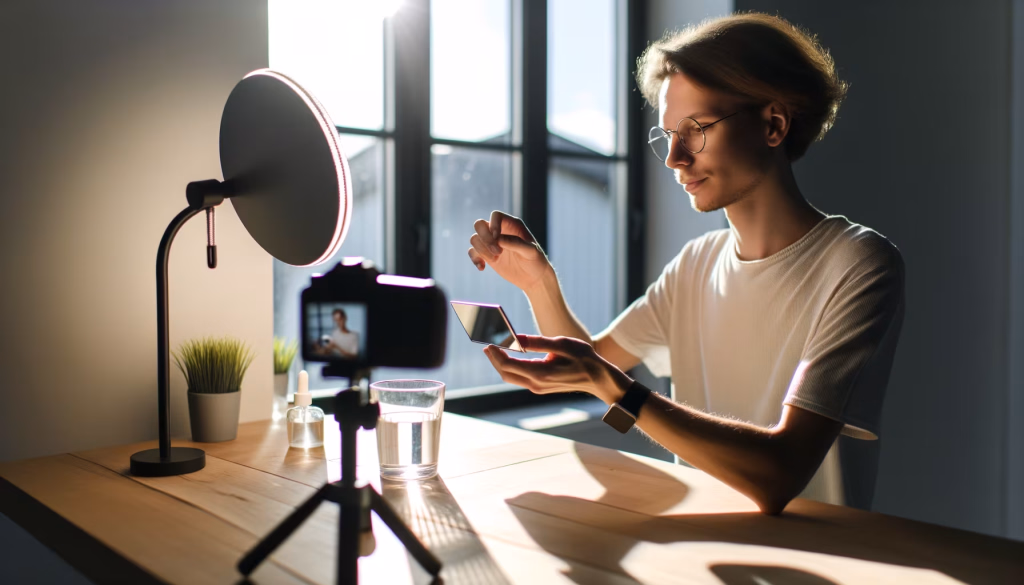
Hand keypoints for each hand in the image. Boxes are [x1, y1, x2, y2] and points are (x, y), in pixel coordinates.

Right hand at [468, 211, 551, 292]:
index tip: (496, 239)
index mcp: (512, 225)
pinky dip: (474, 259)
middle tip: (498, 252)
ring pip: (474, 238)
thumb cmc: (536, 261)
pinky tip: (482, 268)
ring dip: (482, 250)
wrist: (533, 278)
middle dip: (484, 238)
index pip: (496, 215)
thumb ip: (515, 243)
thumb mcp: (530, 251)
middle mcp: (500, 231)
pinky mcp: (487, 255)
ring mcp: (491, 243)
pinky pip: (472, 252)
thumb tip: (497, 239)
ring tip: (495, 260)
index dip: (493, 225)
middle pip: (480, 224)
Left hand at [483, 335, 631, 404]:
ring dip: (501, 363)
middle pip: (506, 373)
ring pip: (511, 376)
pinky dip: (511, 366)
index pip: (508, 365)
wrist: (598, 378)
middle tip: (487, 344)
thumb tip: (515, 338)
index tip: (488, 341)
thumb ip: (536, 342)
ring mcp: (538, 388)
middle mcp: (536, 384)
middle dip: (494, 359)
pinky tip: (510, 354)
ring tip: (495, 347)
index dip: (495, 353)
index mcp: (540, 374)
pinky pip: (520, 377)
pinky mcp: (540, 387)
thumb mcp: (561, 344)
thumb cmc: (583, 358)